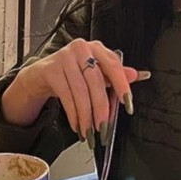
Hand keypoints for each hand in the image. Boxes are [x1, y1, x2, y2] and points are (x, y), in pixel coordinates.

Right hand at [1, 39, 147, 139]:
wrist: (42, 74)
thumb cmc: (73, 72)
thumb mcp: (96, 72)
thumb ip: (116, 74)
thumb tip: (138, 75)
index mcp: (97, 48)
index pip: (113, 65)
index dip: (122, 85)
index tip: (128, 104)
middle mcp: (81, 49)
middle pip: (95, 81)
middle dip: (101, 107)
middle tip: (104, 127)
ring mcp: (64, 58)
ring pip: (80, 91)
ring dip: (86, 115)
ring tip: (90, 131)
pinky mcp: (51, 70)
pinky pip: (65, 96)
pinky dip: (73, 115)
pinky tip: (77, 126)